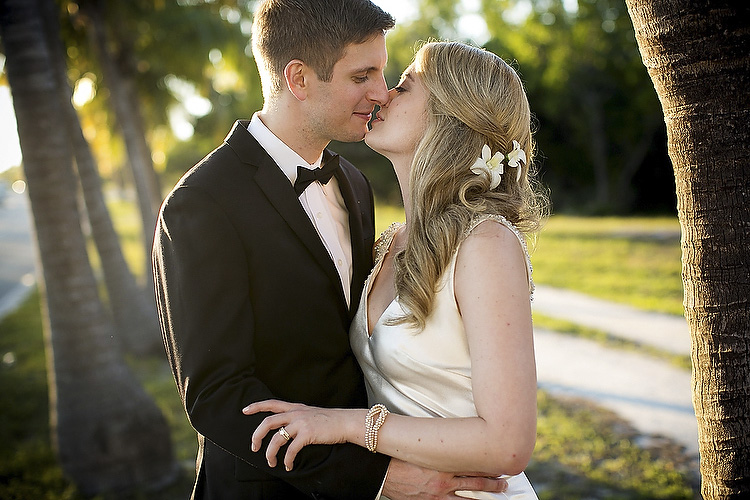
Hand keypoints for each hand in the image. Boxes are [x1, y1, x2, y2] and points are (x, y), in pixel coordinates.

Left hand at [242, 399, 361, 470]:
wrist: (345, 422)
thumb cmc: (330, 421)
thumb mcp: (311, 413)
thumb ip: (298, 417)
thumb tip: (287, 428)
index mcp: (295, 407)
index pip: (272, 403)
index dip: (257, 406)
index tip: (245, 410)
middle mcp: (296, 413)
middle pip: (268, 422)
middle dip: (257, 435)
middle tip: (254, 447)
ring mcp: (301, 423)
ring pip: (277, 438)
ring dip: (270, 453)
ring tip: (271, 462)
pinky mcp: (307, 434)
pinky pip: (291, 450)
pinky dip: (287, 460)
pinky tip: (289, 465)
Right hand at [383, 459, 507, 499]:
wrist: (381, 473)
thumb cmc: (399, 458)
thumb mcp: (421, 448)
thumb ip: (438, 448)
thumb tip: (450, 444)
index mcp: (443, 461)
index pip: (472, 462)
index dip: (487, 464)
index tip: (499, 463)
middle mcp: (445, 479)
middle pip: (476, 482)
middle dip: (492, 484)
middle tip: (505, 483)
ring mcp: (439, 495)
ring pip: (469, 499)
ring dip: (484, 498)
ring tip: (498, 496)